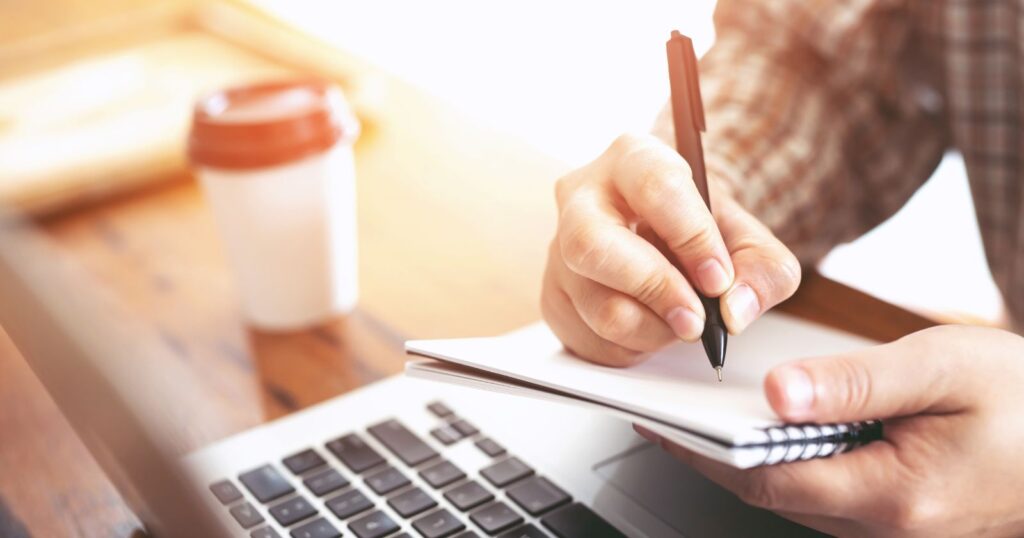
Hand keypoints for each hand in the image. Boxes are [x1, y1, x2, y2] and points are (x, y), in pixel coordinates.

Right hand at [541, 133, 799, 364]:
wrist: (666, 239)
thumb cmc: (701, 232)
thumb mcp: (749, 240)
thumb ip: (763, 270)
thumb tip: (734, 309)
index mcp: (633, 159)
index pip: (656, 188)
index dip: (692, 238)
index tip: (718, 280)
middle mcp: (582, 196)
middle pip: (594, 245)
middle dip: (654, 290)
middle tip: (696, 320)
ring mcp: (559, 248)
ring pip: (597, 304)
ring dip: (652, 329)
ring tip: (681, 322)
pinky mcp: (554, 294)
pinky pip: (590, 337)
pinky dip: (633, 346)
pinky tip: (652, 326)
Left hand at [637, 325, 1023, 536]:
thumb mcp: (940, 368)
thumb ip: (854, 383)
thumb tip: (777, 393)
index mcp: (894, 493)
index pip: (766, 480)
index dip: (704, 454)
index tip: (662, 424)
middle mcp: (891, 525)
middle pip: (775, 494)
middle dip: (717, 458)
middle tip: (671, 418)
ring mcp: (899, 528)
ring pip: (800, 498)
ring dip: (752, 462)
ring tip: (709, 419)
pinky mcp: (906, 518)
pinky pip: (830, 495)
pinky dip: (793, 464)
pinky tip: (779, 431)